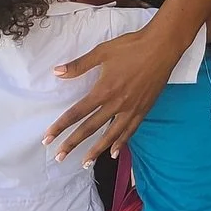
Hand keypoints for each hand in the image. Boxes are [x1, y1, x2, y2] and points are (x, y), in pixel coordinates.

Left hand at [46, 27, 176, 162]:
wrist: (162, 47)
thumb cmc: (131, 47)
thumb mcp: (102, 52)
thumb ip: (79, 65)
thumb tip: (57, 72)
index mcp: (103, 90)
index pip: (77, 113)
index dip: (60, 127)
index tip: (48, 138)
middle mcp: (116, 104)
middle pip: (90, 128)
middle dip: (73, 144)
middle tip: (59, 157)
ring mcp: (131, 109)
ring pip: (110, 135)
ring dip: (96, 150)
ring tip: (85, 163)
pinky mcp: (143, 110)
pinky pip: (129, 131)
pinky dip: (120, 143)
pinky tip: (113, 152)